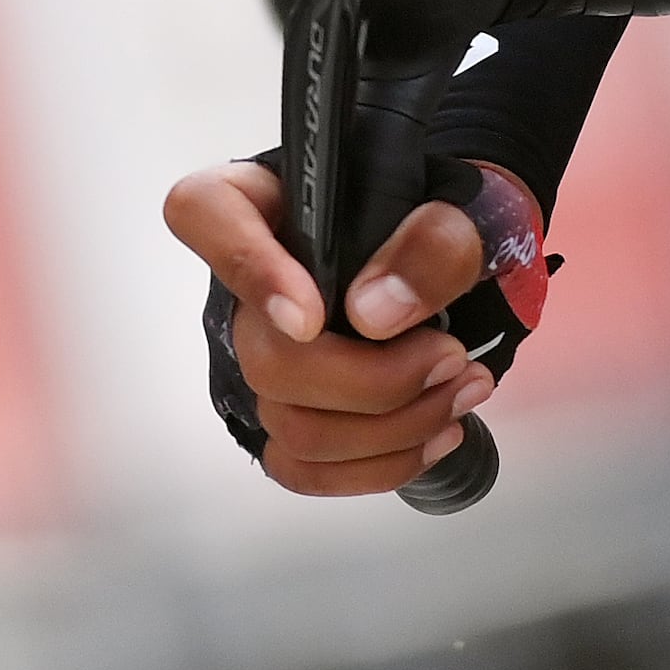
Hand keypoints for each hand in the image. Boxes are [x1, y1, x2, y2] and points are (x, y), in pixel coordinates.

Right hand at [166, 162, 491, 496]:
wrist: (455, 265)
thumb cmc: (443, 221)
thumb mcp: (461, 207)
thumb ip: (431, 242)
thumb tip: (374, 316)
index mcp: (266, 200)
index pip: (206, 212)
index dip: (249, 271)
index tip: (313, 318)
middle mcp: (245, 283)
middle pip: (266, 358)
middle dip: (374, 380)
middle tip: (452, 357)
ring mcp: (259, 356)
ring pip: (290, 426)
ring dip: (393, 428)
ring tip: (464, 391)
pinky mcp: (284, 415)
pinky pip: (304, 469)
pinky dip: (378, 466)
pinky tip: (436, 435)